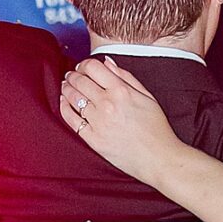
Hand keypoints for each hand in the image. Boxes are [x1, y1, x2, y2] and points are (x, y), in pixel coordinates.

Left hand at [60, 56, 182, 188]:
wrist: (159, 158)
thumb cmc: (157, 129)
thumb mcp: (147, 97)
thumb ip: (126, 77)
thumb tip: (107, 63)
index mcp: (121, 91)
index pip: (93, 68)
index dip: (84, 64)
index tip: (83, 67)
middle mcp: (107, 104)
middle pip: (80, 81)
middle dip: (73, 75)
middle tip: (71, 75)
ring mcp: (98, 122)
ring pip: (73, 98)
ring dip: (66, 88)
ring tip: (66, 85)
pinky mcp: (92, 139)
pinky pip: (71, 120)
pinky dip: (64, 107)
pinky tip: (64, 101)